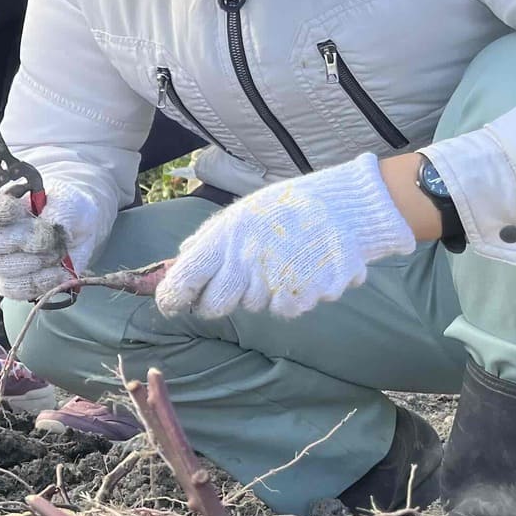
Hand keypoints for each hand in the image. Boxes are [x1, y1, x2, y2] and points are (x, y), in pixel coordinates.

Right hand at [0, 183, 100, 301]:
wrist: (77, 232)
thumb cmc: (64, 208)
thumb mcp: (67, 199)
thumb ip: (59, 209)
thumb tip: (52, 226)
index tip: (17, 210)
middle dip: (25, 240)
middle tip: (50, 238)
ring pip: (3, 268)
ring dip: (36, 262)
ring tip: (57, 253)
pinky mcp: (8, 284)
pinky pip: (15, 290)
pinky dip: (40, 282)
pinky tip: (58, 272)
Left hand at [156, 153, 415, 320]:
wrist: (345, 207)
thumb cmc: (289, 208)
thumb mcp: (242, 214)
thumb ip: (210, 239)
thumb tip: (180, 259)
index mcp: (226, 237)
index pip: (185, 277)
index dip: (172, 297)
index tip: (170, 304)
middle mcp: (246, 262)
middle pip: (214, 306)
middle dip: (217, 302)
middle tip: (233, 286)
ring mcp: (276, 281)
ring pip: (255, 306)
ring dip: (263, 293)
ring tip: (282, 261)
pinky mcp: (305, 295)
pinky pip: (288, 308)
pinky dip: (294, 296)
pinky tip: (304, 269)